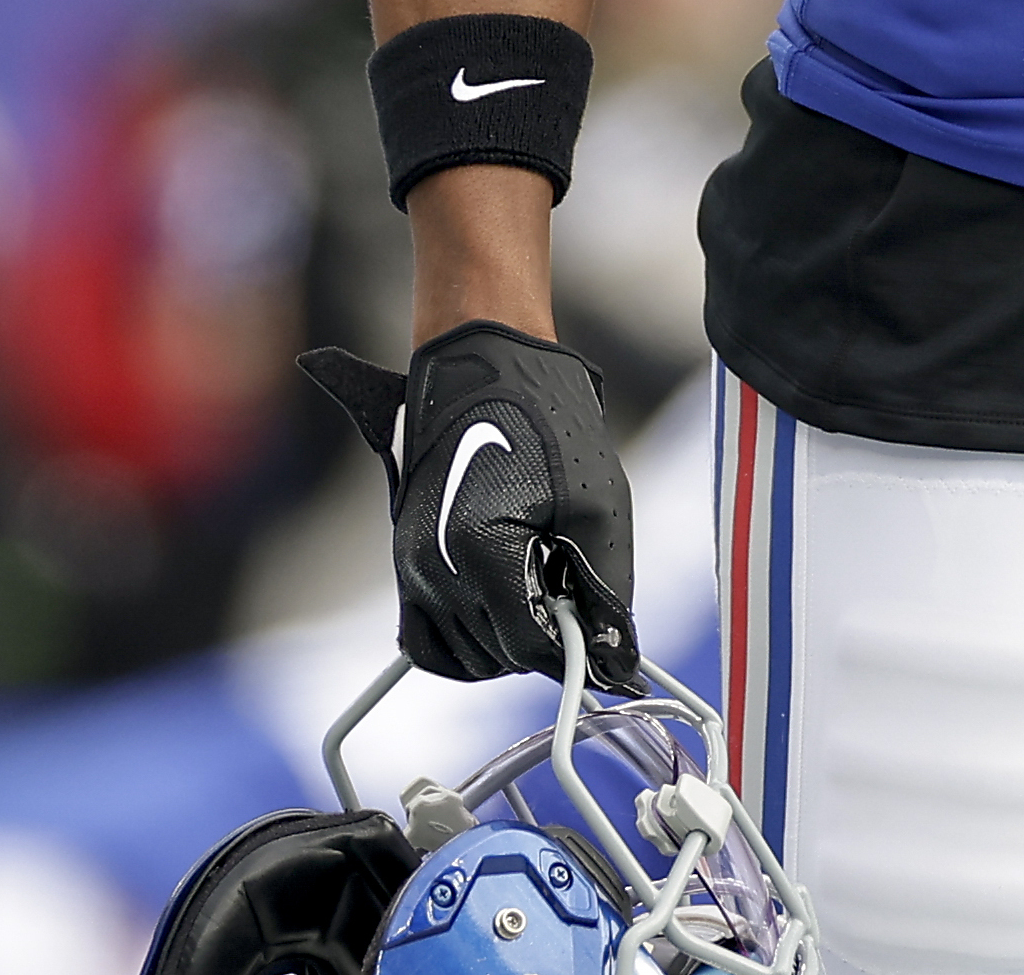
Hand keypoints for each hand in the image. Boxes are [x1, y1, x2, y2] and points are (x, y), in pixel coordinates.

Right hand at [300, 320, 638, 683]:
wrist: (486, 366)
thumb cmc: (547, 421)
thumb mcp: (598, 504)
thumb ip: (605, 588)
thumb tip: (617, 654)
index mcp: (480, 551)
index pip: (527, 645)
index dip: (573, 649)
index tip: (602, 641)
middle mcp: (434, 569)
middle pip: (496, 656)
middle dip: (542, 637)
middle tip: (570, 590)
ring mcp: (412, 569)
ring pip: (462, 657)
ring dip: (506, 642)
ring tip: (539, 587)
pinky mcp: (406, 563)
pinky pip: (426, 640)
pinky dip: (465, 642)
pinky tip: (504, 610)